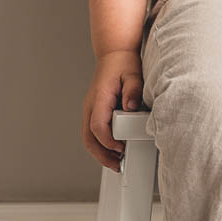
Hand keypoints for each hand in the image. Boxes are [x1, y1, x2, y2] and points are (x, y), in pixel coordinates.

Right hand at [82, 49, 144, 171]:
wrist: (114, 54)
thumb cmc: (123, 63)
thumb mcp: (133, 74)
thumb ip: (133, 90)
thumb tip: (131, 107)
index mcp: (99, 98)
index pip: (97, 126)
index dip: (109, 142)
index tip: (122, 149)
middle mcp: (91, 106)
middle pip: (88, 138)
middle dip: (102, 156)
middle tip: (118, 166)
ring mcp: (91, 110)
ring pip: (88, 138)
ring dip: (100, 153)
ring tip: (117, 163)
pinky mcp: (95, 112)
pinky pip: (92, 132)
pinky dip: (101, 145)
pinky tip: (114, 151)